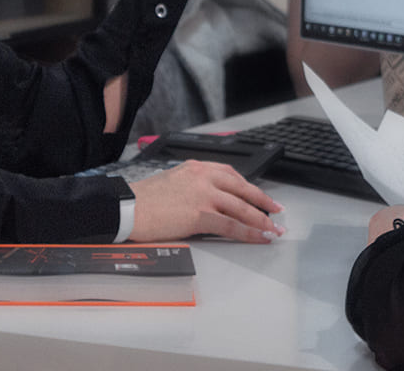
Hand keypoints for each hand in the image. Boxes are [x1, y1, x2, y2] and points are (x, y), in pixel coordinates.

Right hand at [129, 159, 285, 243]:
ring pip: (241, 208)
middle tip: (277, 210)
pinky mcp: (200, 214)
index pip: (232, 175)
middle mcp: (204, 177)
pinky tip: (256, 237)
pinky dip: (247, 232)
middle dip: (263, 201)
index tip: (259, 195)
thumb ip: (194, 185)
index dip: (249, 187)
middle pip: (242, 189)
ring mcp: (203, 195)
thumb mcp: (174, 180)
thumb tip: (210, 200)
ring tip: (272, 229)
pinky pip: (230, 225)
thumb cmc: (144, 198)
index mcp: (197, 167)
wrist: (127, 207)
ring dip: (260, 220)